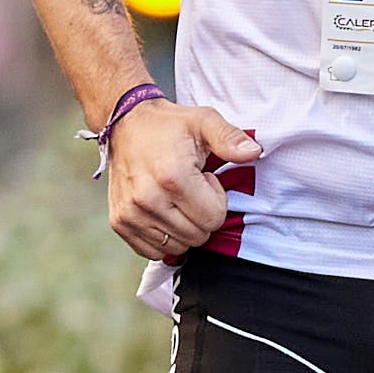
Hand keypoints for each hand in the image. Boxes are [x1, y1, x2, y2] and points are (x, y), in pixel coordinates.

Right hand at [105, 100, 259, 261]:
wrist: (125, 124)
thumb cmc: (168, 125)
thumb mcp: (204, 121)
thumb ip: (230, 138)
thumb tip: (254, 152)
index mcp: (173, 177)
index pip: (214, 218)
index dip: (216, 199)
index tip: (204, 179)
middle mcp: (148, 199)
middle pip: (198, 235)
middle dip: (202, 215)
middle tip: (190, 188)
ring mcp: (131, 214)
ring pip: (178, 246)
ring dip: (183, 226)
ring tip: (175, 196)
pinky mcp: (119, 222)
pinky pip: (153, 251)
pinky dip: (164, 237)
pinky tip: (162, 210)